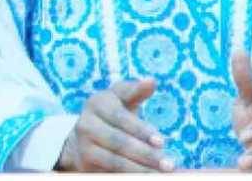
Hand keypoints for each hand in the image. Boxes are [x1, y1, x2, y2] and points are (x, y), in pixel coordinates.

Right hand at [55, 78, 174, 172]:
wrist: (83, 137)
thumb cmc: (112, 113)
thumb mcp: (121, 98)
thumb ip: (136, 91)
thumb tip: (152, 81)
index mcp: (98, 102)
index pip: (121, 118)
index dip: (142, 130)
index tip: (163, 142)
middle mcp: (86, 123)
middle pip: (118, 142)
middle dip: (146, 154)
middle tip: (169, 165)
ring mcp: (83, 144)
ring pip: (114, 160)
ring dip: (140, 169)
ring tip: (161, 174)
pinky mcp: (84, 163)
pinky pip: (110, 171)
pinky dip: (130, 175)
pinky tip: (146, 176)